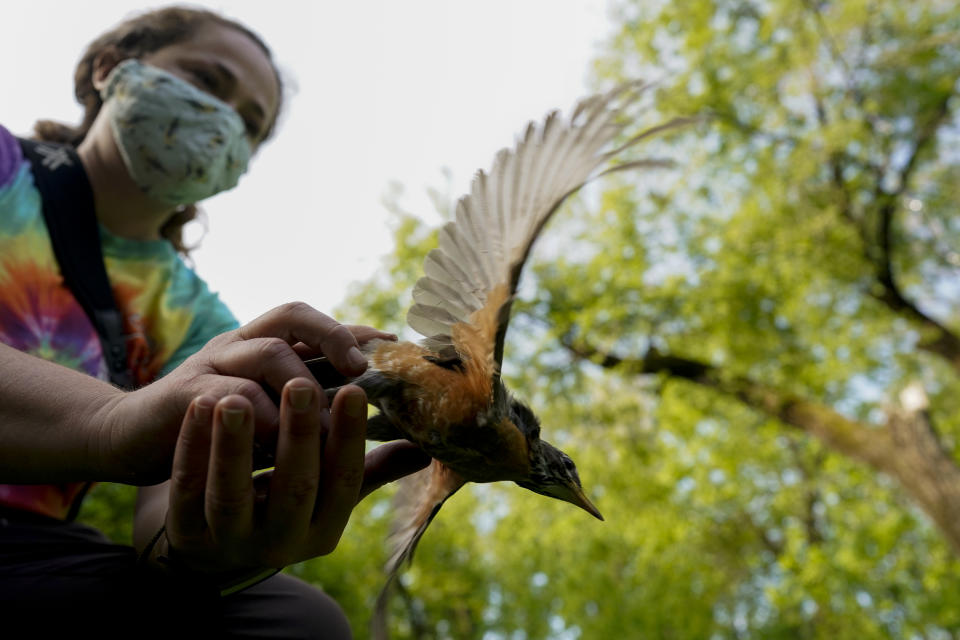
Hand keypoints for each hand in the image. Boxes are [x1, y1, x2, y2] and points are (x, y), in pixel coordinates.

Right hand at [96, 302, 394, 483]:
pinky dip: (258, 413)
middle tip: (362, 370)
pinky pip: (228, 392)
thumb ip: (312, 411)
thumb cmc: (213, 429)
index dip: (354, 330)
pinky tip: (275, 438)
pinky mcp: (185, 394)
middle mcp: (241, 345)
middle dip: (335, 337)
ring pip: (268, 352)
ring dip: (304, 383)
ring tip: (326, 419)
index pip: (315, 324)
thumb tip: (375, 418)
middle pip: (293, 316)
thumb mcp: (267, 416)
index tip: (393, 344)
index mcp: (264, 348)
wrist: (131, 438)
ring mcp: (212, 364)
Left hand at [164, 379, 428, 570]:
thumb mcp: (326, 497)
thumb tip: (425, 448)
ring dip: (235, 444)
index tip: (354, 388)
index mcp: (324, 529)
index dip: (349, 436)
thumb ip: (370, 471)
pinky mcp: (185, 532)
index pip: (344, 481)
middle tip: (301, 384)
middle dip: (299, 435)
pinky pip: (187, 487)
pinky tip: (200, 405)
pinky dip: (193, 446)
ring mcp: (230, 541)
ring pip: (233, 492)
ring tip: (235, 397)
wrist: (213, 545)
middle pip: (295, 487)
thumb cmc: (283, 504)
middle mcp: (281, 543)